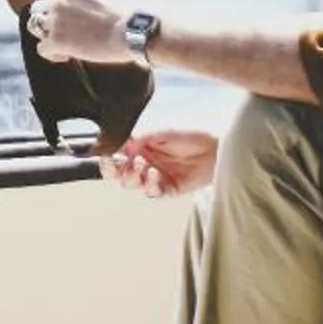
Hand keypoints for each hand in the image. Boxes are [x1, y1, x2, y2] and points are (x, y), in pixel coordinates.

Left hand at [27, 0, 136, 64]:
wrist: (129, 31)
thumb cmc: (122, 16)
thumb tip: (71, 3)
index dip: (50, 1)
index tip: (58, 11)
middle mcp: (58, 1)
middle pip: (36, 9)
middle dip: (46, 20)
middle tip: (62, 31)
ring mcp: (55, 21)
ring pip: (34, 27)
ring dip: (47, 36)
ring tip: (64, 44)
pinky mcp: (56, 40)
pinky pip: (42, 48)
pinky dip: (52, 54)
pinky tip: (68, 56)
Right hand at [102, 129, 219, 199]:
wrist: (216, 148)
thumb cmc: (192, 135)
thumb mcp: (163, 132)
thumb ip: (142, 138)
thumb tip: (121, 144)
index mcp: (140, 147)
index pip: (117, 155)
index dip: (108, 157)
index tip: (105, 155)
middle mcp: (145, 163)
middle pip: (120, 174)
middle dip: (116, 171)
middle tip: (120, 166)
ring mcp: (156, 177)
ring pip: (133, 185)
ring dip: (133, 176)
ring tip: (142, 165)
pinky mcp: (168, 189)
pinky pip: (153, 192)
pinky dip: (150, 185)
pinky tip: (155, 173)